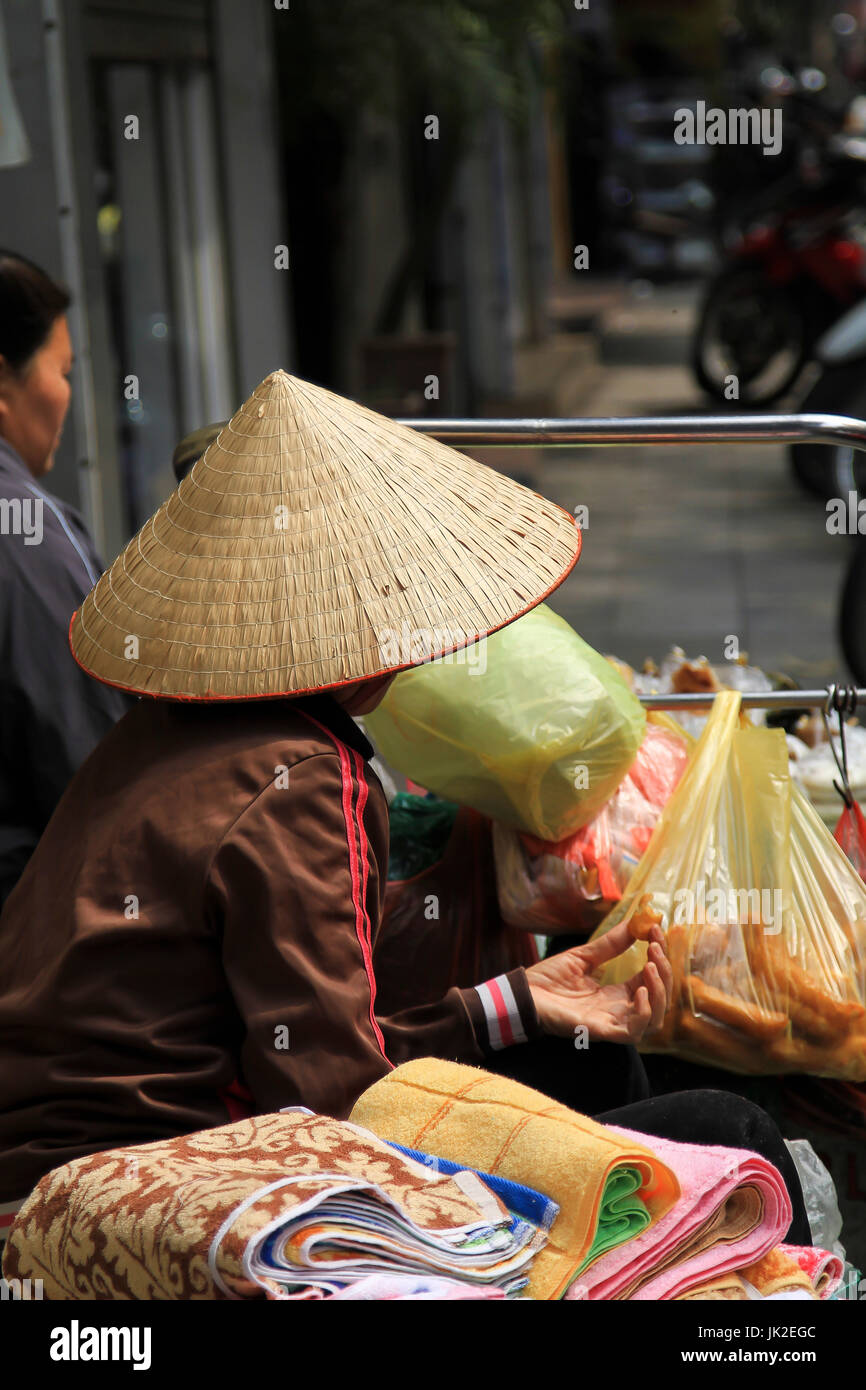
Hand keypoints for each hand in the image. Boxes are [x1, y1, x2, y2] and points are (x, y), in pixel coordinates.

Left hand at [525, 920, 672, 1044]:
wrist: (521, 994)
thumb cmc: (547, 980)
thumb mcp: (583, 956)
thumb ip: (610, 944)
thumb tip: (635, 922)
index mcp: (616, 994)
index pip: (651, 978)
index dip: (659, 956)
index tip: (656, 930)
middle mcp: (618, 1010)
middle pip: (659, 1000)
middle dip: (665, 972)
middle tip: (656, 947)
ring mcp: (611, 1023)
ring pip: (654, 1020)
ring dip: (660, 992)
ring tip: (651, 966)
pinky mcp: (600, 1031)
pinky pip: (633, 1032)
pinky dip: (643, 1012)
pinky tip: (640, 990)